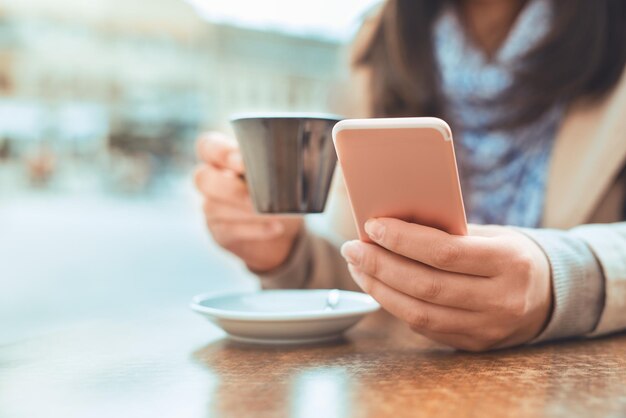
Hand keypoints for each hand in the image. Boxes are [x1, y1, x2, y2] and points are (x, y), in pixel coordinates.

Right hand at [194, 132, 302, 271]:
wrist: (284, 233)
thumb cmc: (283, 194)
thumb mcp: (290, 174)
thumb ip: (295, 159)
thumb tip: (321, 144)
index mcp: (225, 158)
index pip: (207, 146)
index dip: (220, 152)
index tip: (243, 161)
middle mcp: (212, 181)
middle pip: (201, 178)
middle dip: (228, 186)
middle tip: (253, 195)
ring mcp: (212, 208)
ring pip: (212, 207)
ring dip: (243, 211)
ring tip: (271, 213)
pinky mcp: (219, 233)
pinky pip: (229, 230)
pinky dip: (254, 229)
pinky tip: (275, 228)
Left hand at [341, 219, 551, 351]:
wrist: (550, 296)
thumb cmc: (511, 255)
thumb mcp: (492, 235)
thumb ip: (450, 233)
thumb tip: (392, 226)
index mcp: (509, 262)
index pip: (444, 252)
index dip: (403, 239)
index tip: (372, 226)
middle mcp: (501, 299)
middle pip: (425, 285)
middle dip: (380, 265)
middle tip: (352, 249)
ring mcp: (488, 328)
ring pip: (419, 313)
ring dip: (380, 289)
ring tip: (358, 268)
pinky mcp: (475, 345)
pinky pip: (426, 328)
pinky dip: (397, 306)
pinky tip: (380, 288)